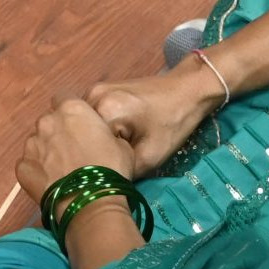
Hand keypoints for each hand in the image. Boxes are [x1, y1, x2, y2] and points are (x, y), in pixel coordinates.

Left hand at [15, 97, 129, 201]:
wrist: (91, 202)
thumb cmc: (112, 168)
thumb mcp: (121, 144)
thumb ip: (103, 133)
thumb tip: (99, 138)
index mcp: (71, 109)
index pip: (65, 98)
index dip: (73, 112)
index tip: (81, 126)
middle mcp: (47, 121)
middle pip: (50, 121)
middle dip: (59, 131)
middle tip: (73, 151)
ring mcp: (31, 143)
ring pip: (37, 142)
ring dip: (47, 150)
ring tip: (62, 170)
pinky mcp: (22, 166)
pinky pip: (29, 164)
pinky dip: (37, 170)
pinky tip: (50, 182)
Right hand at [88, 66, 222, 177]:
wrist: (186, 91)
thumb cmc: (172, 123)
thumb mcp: (150, 157)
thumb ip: (121, 170)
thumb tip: (101, 179)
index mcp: (104, 110)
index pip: (87, 146)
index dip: (98, 161)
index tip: (112, 168)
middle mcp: (92, 96)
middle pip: (82, 134)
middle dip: (94, 149)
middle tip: (113, 160)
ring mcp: (94, 90)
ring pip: (85, 125)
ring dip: (96, 138)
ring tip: (114, 149)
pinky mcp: (99, 89)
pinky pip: (91, 116)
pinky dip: (99, 128)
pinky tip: (115, 136)